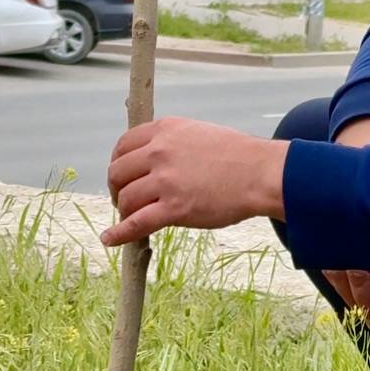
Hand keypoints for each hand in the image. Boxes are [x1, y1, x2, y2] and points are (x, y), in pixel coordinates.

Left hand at [103, 117, 286, 246]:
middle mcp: (159, 152)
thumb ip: (172, 141)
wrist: (260, 173)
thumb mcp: (198, 133)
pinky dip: (119, 234)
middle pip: (118, 172)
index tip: (122, 176)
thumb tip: (154, 159)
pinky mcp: (174, 208)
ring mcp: (165, 180)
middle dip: (117, 188)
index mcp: (165, 130)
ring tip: (132, 217)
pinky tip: (109, 239)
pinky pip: (136, 223)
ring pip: (126, 199)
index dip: (118, 163)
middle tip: (125, 199)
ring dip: (124, 211)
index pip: (123, 144)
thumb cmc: (238, 155)